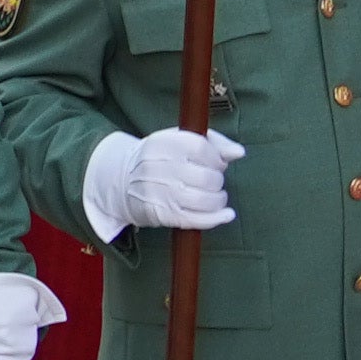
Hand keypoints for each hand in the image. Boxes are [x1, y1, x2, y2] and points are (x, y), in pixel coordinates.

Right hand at [89, 127, 244, 238]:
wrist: (121, 180)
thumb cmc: (159, 157)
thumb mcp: (178, 140)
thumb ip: (212, 142)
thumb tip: (238, 152)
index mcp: (164, 143)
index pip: (202, 148)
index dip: (216, 158)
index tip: (216, 163)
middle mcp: (160, 167)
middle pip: (207, 177)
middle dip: (217, 181)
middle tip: (212, 181)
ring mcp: (161, 192)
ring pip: (206, 200)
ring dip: (218, 200)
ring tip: (215, 197)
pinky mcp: (162, 214)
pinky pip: (197, 219)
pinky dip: (216, 218)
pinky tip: (226, 214)